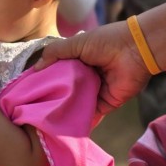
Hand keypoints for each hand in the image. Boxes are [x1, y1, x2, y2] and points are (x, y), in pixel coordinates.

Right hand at [34, 21, 149, 114]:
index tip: (30, 87)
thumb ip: (54, 53)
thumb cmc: (105, 42)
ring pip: (76, 102)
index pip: (58, 72)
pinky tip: (63, 124)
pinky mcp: (106, 103)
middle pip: (65, 89)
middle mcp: (86, 77)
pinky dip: (79, 118)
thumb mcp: (74, 43)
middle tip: (34, 105)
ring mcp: (96, 91)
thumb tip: (36, 69)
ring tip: (44, 117)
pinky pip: (90, 113)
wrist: (135, 50)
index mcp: (79, 61)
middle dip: (53, 96)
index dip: (46, 78)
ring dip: (64, 108)